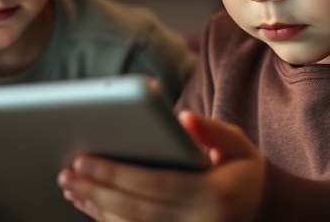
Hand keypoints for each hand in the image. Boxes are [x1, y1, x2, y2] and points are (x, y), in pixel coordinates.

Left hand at [57, 111, 265, 221]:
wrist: (262, 209)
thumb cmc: (243, 169)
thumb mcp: (237, 143)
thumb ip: (211, 130)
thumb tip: (182, 118)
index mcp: (214, 194)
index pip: (155, 184)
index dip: (117, 173)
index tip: (85, 159)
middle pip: (137, 209)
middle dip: (97, 190)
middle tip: (67, 172)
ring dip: (96, 207)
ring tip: (70, 186)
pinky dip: (108, 220)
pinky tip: (88, 203)